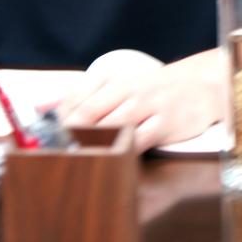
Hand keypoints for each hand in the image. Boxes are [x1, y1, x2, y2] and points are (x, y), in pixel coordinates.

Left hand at [58, 49, 221, 153]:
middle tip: (55, 155)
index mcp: (111, 80)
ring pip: (113, 126)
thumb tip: (42, 108)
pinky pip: (140, 140)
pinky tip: (111, 162)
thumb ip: (81, 97)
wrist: (198, 86)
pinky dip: (123, 153)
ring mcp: (147, 105)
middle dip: (70, 135)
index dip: (56, 121)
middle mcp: (127, 90)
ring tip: (77, 161)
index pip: (75, 99)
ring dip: (93, 144)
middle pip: (90, 113)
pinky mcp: (165, 123)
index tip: (42, 139)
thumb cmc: (152, 90)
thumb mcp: (118, 86)